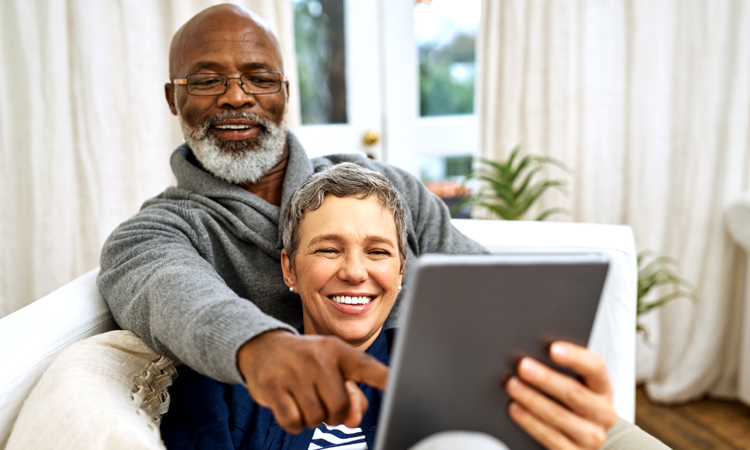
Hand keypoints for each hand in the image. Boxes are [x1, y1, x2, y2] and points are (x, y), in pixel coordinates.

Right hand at [237, 330, 387, 432]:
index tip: (399, 387)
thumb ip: (352, 395)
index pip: (367, 367)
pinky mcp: (274, 387)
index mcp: (339, 351)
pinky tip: (291, 406)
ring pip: (317, 419)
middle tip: (322, 401)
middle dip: (334, 414)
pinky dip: (295, 423)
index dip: (385, 379)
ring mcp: (295, 372)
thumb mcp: (332, 368)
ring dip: (313, 419)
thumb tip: (352, 420)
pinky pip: (294, 423)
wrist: (263, 347)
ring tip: (305, 400)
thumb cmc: (307, 362)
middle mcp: (318, 358)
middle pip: (341, 407)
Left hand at [505, 342, 616, 449]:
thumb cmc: (569, 401)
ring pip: (559, 416)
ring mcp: (592, 437)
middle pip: (574, 393)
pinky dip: (530, 422)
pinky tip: (515, 408)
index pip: (595, 367)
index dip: (574, 357)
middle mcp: (603, 413)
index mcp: (603, 388)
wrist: (579, 438)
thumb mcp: (574, 383)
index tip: (552, 348)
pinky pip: (551, 438)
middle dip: (545, 378)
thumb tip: (532, 350)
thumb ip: (560, 367)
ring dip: (533, 399)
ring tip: (512, 385)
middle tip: (522, 366)